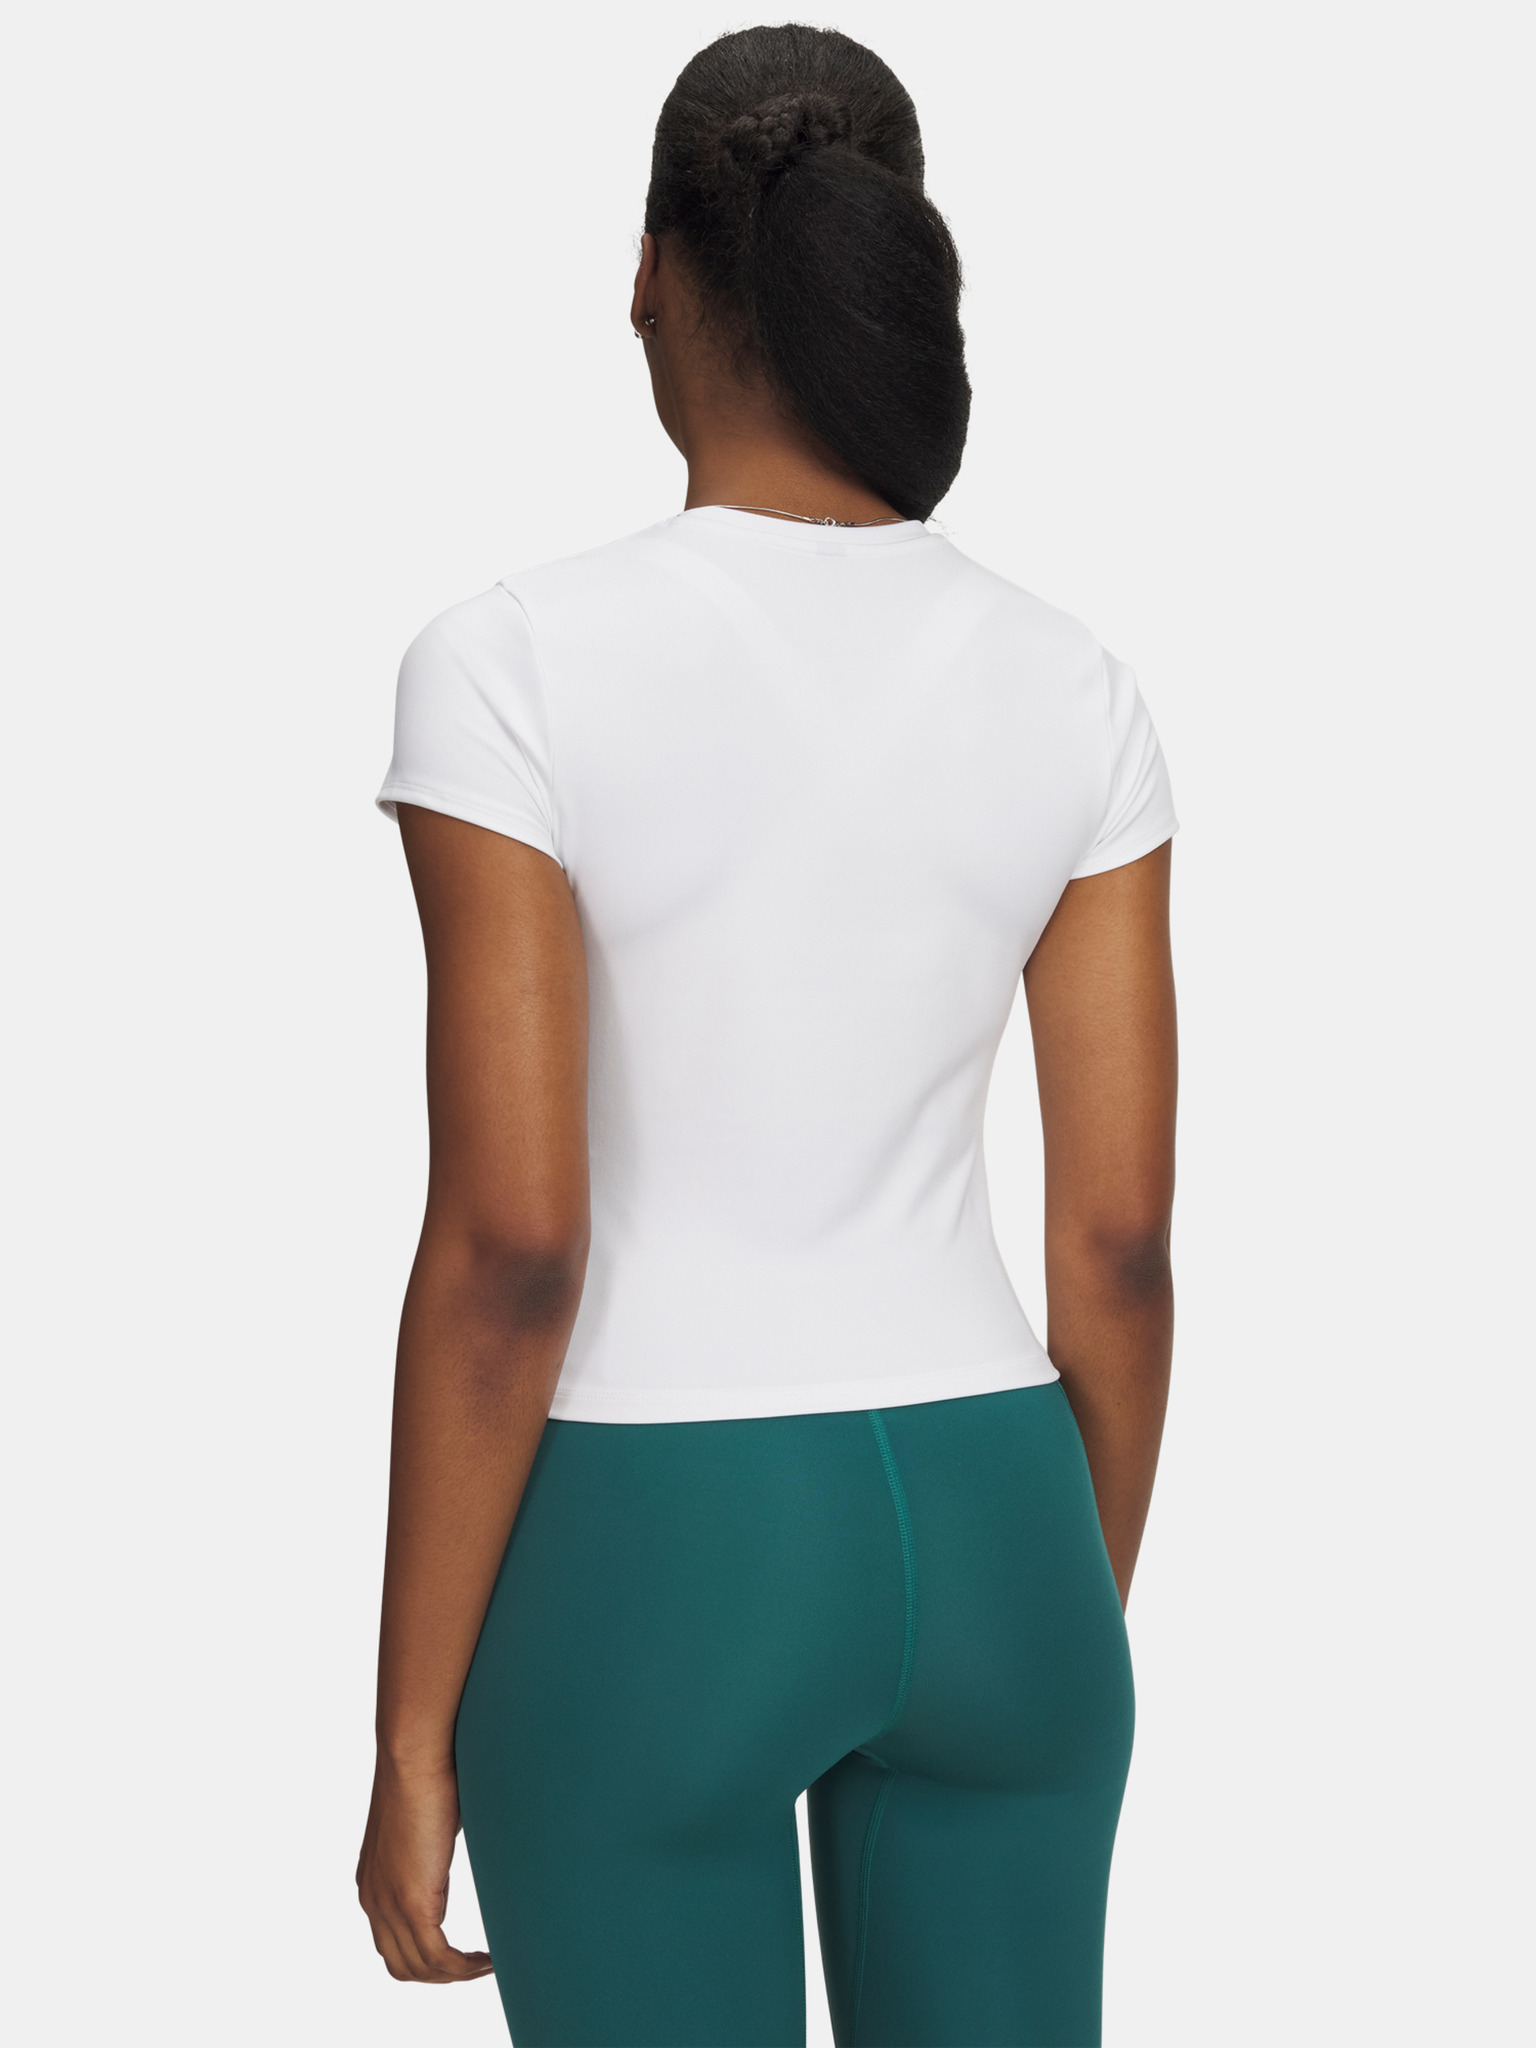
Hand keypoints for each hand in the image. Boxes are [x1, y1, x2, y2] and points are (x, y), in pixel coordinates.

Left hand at [356, 1753, 493, 1983]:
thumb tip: (452, 1839)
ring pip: (420, 1968)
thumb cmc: (427, 1772)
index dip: (425, 1957)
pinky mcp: (413, 1902)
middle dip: (440, 1976)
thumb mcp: (427, 1823)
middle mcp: (373, 1900)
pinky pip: (439, 1957)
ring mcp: (389, 1904)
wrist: (414, 1754)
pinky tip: (489, 1960)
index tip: (460, 1954)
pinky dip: (465, 1967)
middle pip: (402, 1966)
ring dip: (456, 1975)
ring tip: (489, 1965)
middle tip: (477, 1967)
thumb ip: (432, 1846)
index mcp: (373, 1882)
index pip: (392, 1942)